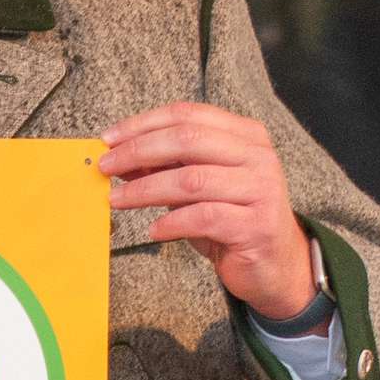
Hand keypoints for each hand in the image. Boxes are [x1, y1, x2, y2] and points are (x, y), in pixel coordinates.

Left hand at [97, 103, 314, 320]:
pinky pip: (204, 217)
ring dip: (145, 189)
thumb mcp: (196, 187)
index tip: (108, 139)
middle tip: (105, 167)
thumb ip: (165, 167)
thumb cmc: (231, 219)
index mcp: (245, 135)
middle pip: (188, 140)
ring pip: (192, 179)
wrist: (274, 263)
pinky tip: (153, 230)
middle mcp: (257, 156)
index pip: (188, 115)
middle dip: (138, 151)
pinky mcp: (256, 225)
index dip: (143, 124)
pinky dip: (171, 223)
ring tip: (116, 201)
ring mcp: (260, 189)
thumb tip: (119, 155)